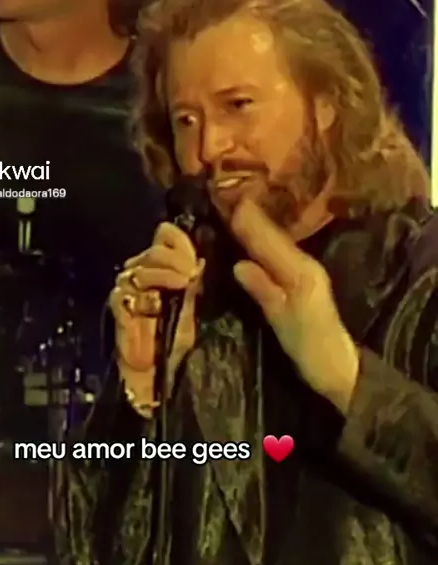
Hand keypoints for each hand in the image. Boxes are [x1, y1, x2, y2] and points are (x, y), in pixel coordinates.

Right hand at [109, 222, 203, 402]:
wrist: (157, 372)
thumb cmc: (177, 338)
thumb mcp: (195, 305)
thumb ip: (196, 280)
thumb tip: (201, 259)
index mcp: (163, 265)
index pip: (166, 235)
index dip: (179, 241)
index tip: (195, 258)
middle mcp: (143, 270)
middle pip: (155, 249)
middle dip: (176, 259)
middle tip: (191, 274)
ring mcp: (127, 287)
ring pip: (142, 268)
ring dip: (165, 274)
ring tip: (182, 285)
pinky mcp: (119, 305)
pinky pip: (128, 292)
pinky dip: (146, 297)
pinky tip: (157, 305)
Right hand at [231, 199, 358, 413]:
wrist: (338, 368)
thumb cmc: (311, 349)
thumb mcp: (283, 323)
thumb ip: (263, 291)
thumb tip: (238, 265)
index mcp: (300, 273)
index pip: (268, 242)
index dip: (249, 222)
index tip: (229, 201)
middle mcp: (305, 264)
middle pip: (273, 236)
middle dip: (251, 218)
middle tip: (226, 197)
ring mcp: (306, 270)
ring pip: (276, 242)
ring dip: (256, 226)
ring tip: (234, 208)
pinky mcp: (303, 278)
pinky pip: (279, 252)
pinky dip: (263, 241)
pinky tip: (251, 237)